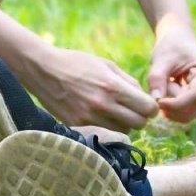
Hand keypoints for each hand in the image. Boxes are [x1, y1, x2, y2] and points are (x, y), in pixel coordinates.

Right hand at [21, 45, 159, 131]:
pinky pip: (103, 132)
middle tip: (134, 109)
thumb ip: (128, 82)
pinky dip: (107, 126)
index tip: (147, 105)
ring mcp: (89, 118)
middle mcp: (103, 105)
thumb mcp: (107, 65)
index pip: (147, 109)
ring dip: (124, 123)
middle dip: (141, 117)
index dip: (151, 108)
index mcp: (113, 88)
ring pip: (122, 131)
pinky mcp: (77, 125)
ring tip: (116, 111)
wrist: (44, 70)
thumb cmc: (78, 63)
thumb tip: (144, 98)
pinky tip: (101, 114)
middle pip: (138, 124)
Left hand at [147, 26, 195, 123]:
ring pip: (187, 114)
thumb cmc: (171, 47)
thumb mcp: (161, 60)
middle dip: (172, 105)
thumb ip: (157, 79)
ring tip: (167, 84)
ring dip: (172, 105)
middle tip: (160, 88)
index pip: (194, 97)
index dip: (174, 104)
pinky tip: (171, 89)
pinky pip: (186, 112)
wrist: (178, 41)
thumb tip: (156, 100)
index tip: (156, 102)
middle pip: (192, 110)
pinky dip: (174, 106)